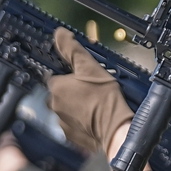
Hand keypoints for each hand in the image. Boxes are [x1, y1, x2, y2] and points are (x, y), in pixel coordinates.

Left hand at [46, 28, 133, 153]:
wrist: (116, 131)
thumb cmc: (105, 99)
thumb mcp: (90, 67)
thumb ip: (72, 49)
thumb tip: (59, 33)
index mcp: (56, 88)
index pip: (55, 75)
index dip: (70, 74)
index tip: (83, 76)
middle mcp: (54, 106)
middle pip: (61, 92)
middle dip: (73, 90)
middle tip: (93, 89)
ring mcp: (61, 123)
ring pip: (67, 108)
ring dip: (77, 105)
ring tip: (96, 103)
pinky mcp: (71, 137)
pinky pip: (73, 124)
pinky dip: (81, 120)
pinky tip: (95, 117)